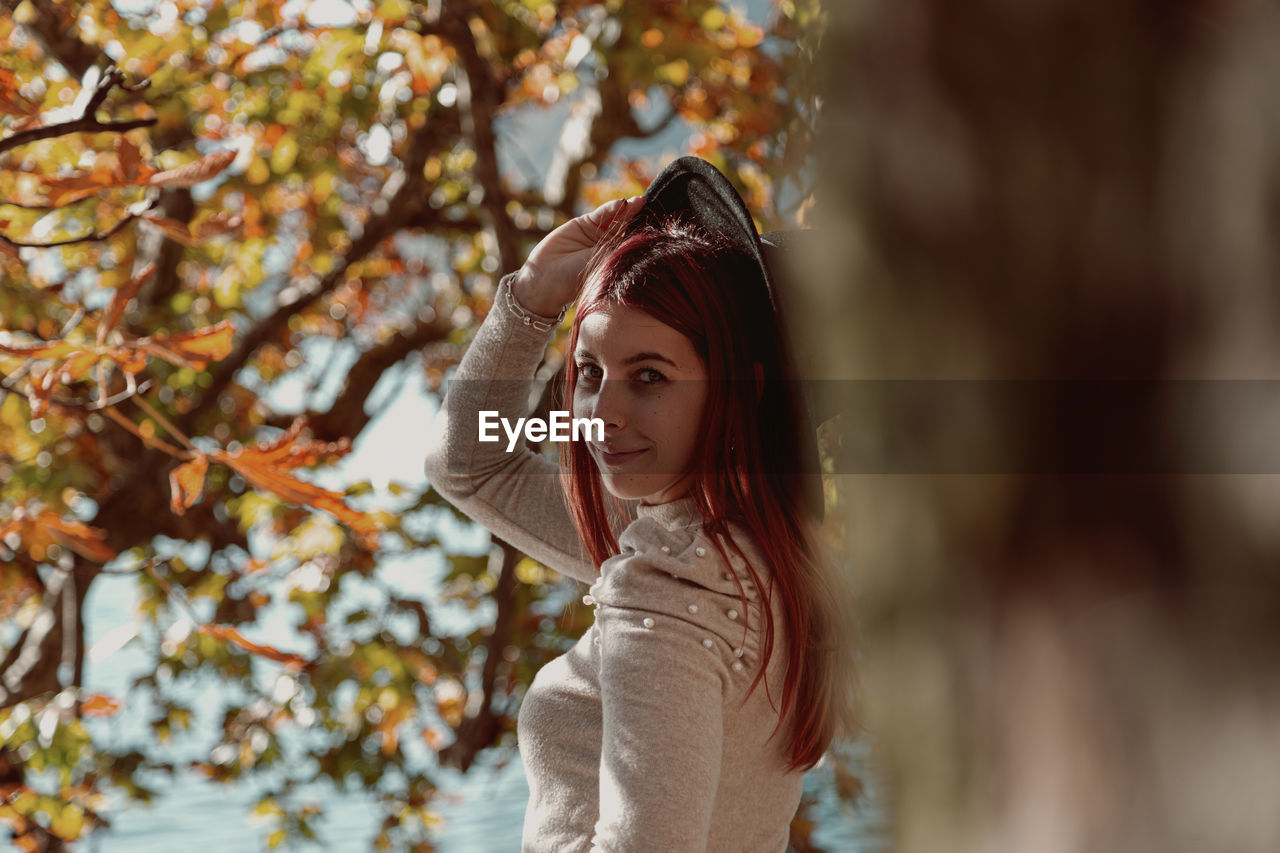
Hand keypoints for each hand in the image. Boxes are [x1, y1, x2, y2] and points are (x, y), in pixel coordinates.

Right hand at [512, 196, 645, 315]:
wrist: (546, 279)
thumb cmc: (578, 281)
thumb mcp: (605, 265)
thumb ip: (622, 249)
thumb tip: (648, 240)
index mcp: (617, 260)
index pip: (636, 243)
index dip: (646, 233)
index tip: (662, 226)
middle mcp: (609, 246)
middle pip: (628, 227)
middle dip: (640, 217)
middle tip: (652, 207)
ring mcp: (597, 234)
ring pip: (616, 218)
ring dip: (628, 209)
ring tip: (640, 201)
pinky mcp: (584, 224)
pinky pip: (601, 214)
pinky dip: (611, 208)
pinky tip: (622, 203)